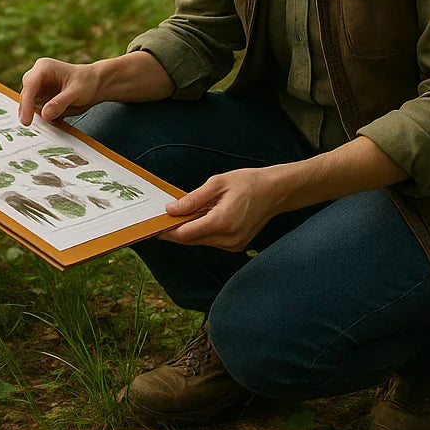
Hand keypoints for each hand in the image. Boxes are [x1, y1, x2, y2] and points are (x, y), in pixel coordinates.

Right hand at [18, 57, 103, 124]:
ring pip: (28, 103)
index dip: (26, 104)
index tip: (26, 120)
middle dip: (26, 110)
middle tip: (29, 124)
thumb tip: (44, 114)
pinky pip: (35, 109)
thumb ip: (60, 103)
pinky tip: (49, 120)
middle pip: (25, 95)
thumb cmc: (87, 82)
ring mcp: (38, 87)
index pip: (30, 86)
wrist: (95, 85)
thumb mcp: (76, 92)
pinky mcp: (41, 98)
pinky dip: (39, 117)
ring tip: (42, 123)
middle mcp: (37, 76)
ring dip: (33, 114)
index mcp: (44, 68)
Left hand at [156, 167, 285, 251]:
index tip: (153, 225)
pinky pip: (211, 241)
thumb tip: (171, 209)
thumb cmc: (247, 183)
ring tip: (182, 214)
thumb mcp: (217, 183)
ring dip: (189, 230)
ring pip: (200, 242)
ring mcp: (234, 245)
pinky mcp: (236, 245)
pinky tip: (200, 218)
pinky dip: (202, 231)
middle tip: (162, 218)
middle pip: (191, 240)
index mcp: (222, 222)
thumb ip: (193, 199)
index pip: (185, 234)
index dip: (167, 231)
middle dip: (175, 230)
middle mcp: (228, 239)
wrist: (275, 191)